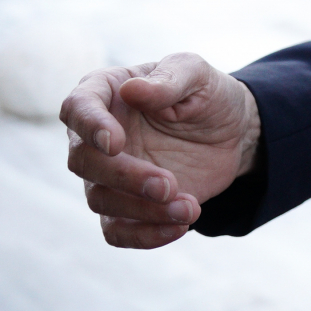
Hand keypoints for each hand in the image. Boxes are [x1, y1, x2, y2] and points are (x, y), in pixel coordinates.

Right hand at [60, 53, 259, 249]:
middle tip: (169, 185)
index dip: (90, 127)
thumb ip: (169, 79)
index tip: (114, 143)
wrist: (233, 130)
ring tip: (189, 208)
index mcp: (105, 93)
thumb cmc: (207, 93)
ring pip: (100, 200)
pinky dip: (143, 236)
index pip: (77, 108)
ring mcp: (109, 174)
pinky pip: (117, 230)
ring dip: (142, 209)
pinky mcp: (127, 205)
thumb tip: (132, 90)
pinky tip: (179, 228)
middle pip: (84, 162)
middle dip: (125, 177)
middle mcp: (96, 137)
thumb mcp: (197, 74)